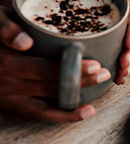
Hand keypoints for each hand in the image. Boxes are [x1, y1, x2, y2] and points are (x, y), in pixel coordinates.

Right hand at [0, 7, 110, 121]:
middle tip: (105, 73)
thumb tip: (24, 42)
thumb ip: (6, 29)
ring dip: (72, 105)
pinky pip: (41, 113)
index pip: (42, 69)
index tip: (94, 63)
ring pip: (45, 105)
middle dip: (80, 82)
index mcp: (6, 63)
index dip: (69, 69)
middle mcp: (8, 83)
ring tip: (94, 104)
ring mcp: (11, 96)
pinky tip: (85, 111)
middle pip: (49, 87)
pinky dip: (63, 115)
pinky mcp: (16, 103)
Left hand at [114, 6, 129, 83]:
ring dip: (127, 66)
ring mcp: (118, 39)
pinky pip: (118, 62)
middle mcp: (122, 27)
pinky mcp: (110, 49)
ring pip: (127, 53)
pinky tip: (118, 80)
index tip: (129, 42)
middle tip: (125, 64)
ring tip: (122, 75)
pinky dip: (119, 72)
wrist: (81, 0)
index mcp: (123, 13)